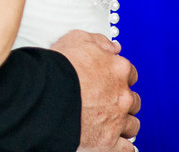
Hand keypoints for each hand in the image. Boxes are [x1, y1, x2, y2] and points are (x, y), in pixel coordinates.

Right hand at [50, 30, 139, 150]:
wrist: (45, 92)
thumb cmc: (59, 65)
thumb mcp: (77, 39)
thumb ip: (99, 42)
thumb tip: (114, 47)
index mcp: (118, 69)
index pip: (130, 74)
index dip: (119, 78)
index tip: (110, 81)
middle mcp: (122, 95)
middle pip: (133, 100)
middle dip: (122, 101)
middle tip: (107, 102)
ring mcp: (117, 119)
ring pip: (132, 125)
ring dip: (124, 124)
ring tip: (110, 124)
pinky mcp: (108, 141)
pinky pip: (126, 149)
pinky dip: (123, 147)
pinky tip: (117, 144)